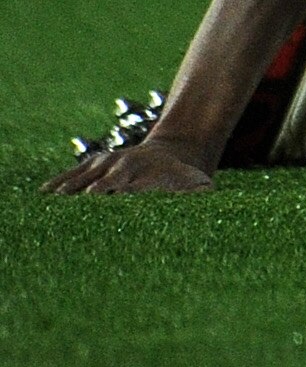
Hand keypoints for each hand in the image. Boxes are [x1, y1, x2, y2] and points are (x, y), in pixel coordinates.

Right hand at [45, 138, 214, 195]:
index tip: (97, 205)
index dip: (112, 198)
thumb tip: (204, 196)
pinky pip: (72, 173)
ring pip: (81, 177)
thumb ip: (197, 192)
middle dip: (84, 199)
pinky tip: (41, 196)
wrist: (173, 149)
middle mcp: (120, 167)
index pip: (123, 189)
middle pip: (98, 184)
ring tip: (45, 211)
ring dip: (65, 193)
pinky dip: (57, 183)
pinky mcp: (94, 163)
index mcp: (141, 175)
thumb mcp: (195, 183)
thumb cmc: (182, 175)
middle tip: (66, 217)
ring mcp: (105, 163)